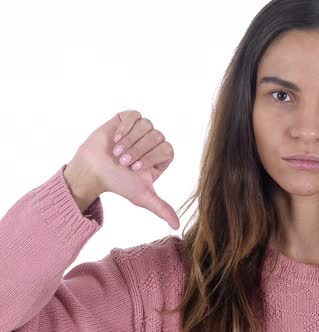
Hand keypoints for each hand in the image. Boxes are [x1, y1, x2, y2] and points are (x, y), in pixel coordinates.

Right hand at [65, 110, 179, 228]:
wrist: (92, 170)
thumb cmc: (118, 183)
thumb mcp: (142, 196)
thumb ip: (161, 208)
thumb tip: (177, 226)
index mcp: (162, 157)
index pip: (167, 149)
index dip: (150, 157)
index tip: (134, 168)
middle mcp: (154, 141)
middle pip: (157, 136)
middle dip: (138, 150)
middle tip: (123, 161)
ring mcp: (142, 129)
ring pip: (147, 125)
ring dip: (130, 140)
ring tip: (117, 152)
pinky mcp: (128, 118)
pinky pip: (135, 115)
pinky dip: (125, 126)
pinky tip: (116, 137)